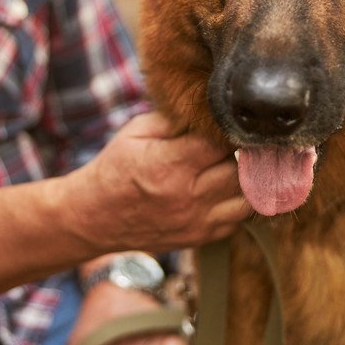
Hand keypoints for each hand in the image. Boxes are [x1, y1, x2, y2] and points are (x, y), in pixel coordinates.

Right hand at [72, 112, 251, 254]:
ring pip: (249, 197)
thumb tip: (211, 106)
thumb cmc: (117, 167)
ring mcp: (197, 222)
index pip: (220, 141)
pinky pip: (239, 218)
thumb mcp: (137, 131)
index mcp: (168, 165)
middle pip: (241, 169)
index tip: (230, 120)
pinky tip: (227, 186)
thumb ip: (176, 118)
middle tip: (239, 141)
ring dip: (248, 178)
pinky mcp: (202, 237)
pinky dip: (240, 200)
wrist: (95, 217)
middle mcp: (187, 197)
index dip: (230, 127)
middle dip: (243, 151)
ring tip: (239, 163)